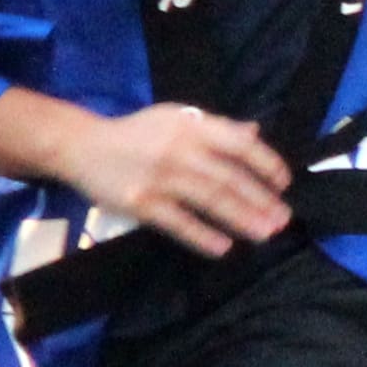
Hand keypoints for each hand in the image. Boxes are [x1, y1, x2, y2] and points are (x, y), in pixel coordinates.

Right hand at [60, 105, 291, 258]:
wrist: (83, 146)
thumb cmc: (137, 133)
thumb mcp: (176, 119)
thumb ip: (216, 128)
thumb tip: (255, 132)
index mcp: (192, 126)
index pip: (241, 144)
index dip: (267, 164)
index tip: (283, 184)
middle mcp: (180, 149)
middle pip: (230, 177)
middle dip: (261, 200)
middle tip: (284, 220)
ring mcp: (160, 177)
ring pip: (210, 200)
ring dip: (242, 218)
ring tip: (265, 233)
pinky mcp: (140, 203)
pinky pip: (178, 223)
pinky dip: (202, 236)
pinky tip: (224, 248)